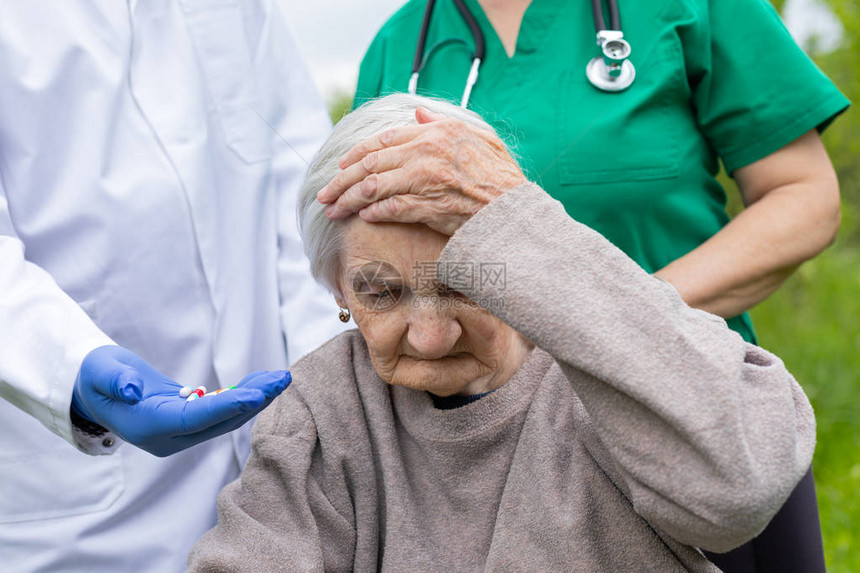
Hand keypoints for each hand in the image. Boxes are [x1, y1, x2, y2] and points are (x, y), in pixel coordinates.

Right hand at [72, 345, 290, 456]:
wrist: (93, 388)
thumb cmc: (96, 376)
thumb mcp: (100, 373)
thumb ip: (117, 381)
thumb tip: (133, 389)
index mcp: (149, 428)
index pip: (196, 420)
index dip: (228, 407)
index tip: (258, 394)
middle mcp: (169, 436)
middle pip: (220, 421)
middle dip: (254, 401)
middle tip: (282, 380)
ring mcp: (180, 431)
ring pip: (226, 417)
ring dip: (255, 398)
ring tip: (281, 378)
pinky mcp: (189, 420)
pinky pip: (222, 411)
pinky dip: (244, 397)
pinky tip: (263, 382)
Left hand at [317, 107, 526, 235]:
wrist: (512, 208)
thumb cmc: (499, 176)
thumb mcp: (476, 138)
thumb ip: (441, 124)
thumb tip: (416, 115)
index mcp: (435, 133)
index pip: (383, 140)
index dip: (356, 153)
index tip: (340, 166)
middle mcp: (426, 152)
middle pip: (371, 163)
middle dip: (342, 180)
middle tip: (325, 193)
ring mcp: (426, 179)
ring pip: (374, 186)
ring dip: (349, 200)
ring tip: (334, 210)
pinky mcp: (428, 205)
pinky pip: (390, 208)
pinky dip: (373, 213)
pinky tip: (363, 218)